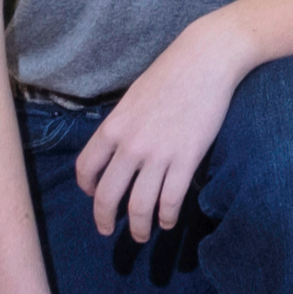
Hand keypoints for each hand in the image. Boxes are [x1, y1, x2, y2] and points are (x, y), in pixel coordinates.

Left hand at [75, 18, 250, 241]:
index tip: (94, 195)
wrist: (206, 59)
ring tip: (141, 234)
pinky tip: (168, 221)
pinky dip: (167, 216)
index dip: (87, 189)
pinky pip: (171, 199)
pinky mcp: (187, 158)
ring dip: (138, 227)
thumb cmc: (171, 73)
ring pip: (139, 206)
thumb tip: (118, 152)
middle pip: (107, 196)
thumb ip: (122, 127)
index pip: (85, 170)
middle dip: (105, 220)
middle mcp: (130, 145)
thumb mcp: (132, 99)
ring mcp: (159, 154)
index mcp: (112, 128)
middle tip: (109, 230)